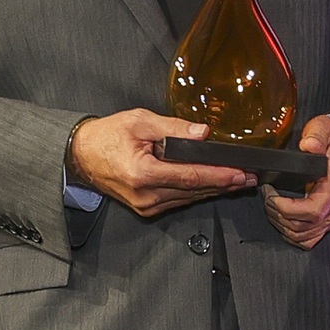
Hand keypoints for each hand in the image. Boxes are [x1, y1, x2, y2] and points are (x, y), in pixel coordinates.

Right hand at [72, 109, 253, 217]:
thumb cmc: (106, 137)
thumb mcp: (140, 121)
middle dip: (224, 183)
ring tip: (237, 181)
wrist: (81, 155)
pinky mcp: (146, 208)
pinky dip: (195, 192)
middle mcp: (146, 195)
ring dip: (213, 189)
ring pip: (188, 198)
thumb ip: (173, 128)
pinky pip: (178, 200)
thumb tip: (202, 134)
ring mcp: (146, 205)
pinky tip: (211, 185)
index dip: (220, 176)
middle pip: (194, 190)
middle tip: (248, 178)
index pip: (191, 176)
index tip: (240, 173)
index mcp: (143, 174)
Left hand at [261, 115, 329, 250]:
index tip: (272, 196)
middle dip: (278, 215)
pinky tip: (285, 222)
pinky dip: (295, 235)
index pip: (312, 210)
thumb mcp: (325, 128)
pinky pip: (312, 238)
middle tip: (267, 198)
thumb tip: (307, 145)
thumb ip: (316, 136)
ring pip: (305, 236)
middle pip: (304, 226)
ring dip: (283, 226)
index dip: (286, 208)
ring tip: (273, 208)